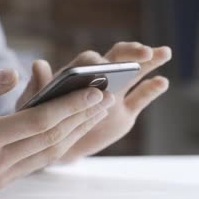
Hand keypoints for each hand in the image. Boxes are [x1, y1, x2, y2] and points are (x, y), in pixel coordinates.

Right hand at [0, 69, 114, 190]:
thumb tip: (15, 72)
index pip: (37, 122)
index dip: (69, 106)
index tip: (95, 92)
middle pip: (49, 139)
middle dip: (81, 118)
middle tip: (107, 97)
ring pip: (47, 154)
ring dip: (74, 132)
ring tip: (96, 111)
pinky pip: (34, 162)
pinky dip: (56, 144)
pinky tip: (70, 128)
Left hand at [17, 42, 171, 161]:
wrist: (52, 146)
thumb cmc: (39, 120)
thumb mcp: (33, 105)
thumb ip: (38, 87)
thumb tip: (38, 65)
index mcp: (76, 74)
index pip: (89, 62)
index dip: (97, 62)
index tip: (102, 65)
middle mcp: (98, 79)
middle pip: (117, 58)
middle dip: (131, 52)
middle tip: (145, 51)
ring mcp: (115, 95)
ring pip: (135, 73)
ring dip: (150, 61)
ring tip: (165, 52)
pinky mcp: (125, 113)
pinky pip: (141, 98)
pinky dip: (152, 89)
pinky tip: (162, 82)